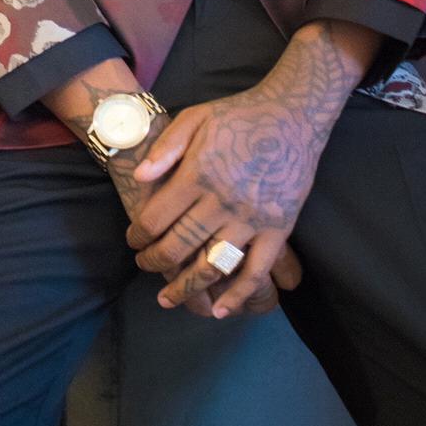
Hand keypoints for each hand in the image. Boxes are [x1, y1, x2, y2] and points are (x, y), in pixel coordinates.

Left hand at [124, 19, 378, 313]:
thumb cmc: (239, 115)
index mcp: (197, 174)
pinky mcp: (278, 229)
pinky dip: (238, 295)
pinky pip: (256, 271)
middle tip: (144, 266)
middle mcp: (221, 201)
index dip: (139, 234)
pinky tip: (221, 310)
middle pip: (180, 245)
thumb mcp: (195, 117)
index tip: (133, 241)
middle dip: (156, 261)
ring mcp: (251, 219)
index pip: (157, 217)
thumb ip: (166, 148)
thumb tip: (139, 178)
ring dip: (187, 287)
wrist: (293, 115)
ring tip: (168, 299)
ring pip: (212, 265)